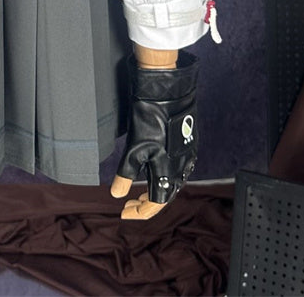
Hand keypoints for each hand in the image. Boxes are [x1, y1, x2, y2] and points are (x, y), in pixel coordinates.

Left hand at [111, 52, 198, 219]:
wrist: (167, 91)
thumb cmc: (151, 117)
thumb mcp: (134, 147)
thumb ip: (126, 173)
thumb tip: (116, 193)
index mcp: (169, 172)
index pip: (156, 202)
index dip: (140, 211)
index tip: (125, 212)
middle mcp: (182, 167)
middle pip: (165, 196)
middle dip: (146, 203)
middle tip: (129, 204)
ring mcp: (187, 155)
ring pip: (172, 183)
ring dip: (156, 191)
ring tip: (140, 192)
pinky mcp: (187, 144)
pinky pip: (178, 169)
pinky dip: (164, 177)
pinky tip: (155, 172)